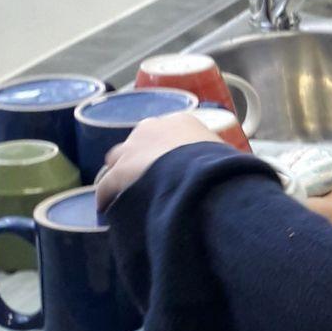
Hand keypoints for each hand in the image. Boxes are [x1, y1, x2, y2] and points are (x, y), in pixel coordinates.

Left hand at [94, 113, 223, 209]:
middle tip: (149, 178)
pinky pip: (106, 186)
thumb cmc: (219, 166)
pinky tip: (107, 209)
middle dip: (141, 157)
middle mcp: (152, 127)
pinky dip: (107, 197)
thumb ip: (216, 158)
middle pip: (138, 142)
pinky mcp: (117, 173)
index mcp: (180, 121)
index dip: (166, 149)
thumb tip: (225, 171)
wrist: (200, 177)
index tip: (171, 164)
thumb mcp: (223, 154)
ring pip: (117, 160)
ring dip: (122, 173)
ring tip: (127, 192)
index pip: (165, 132)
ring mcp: (132, 148)